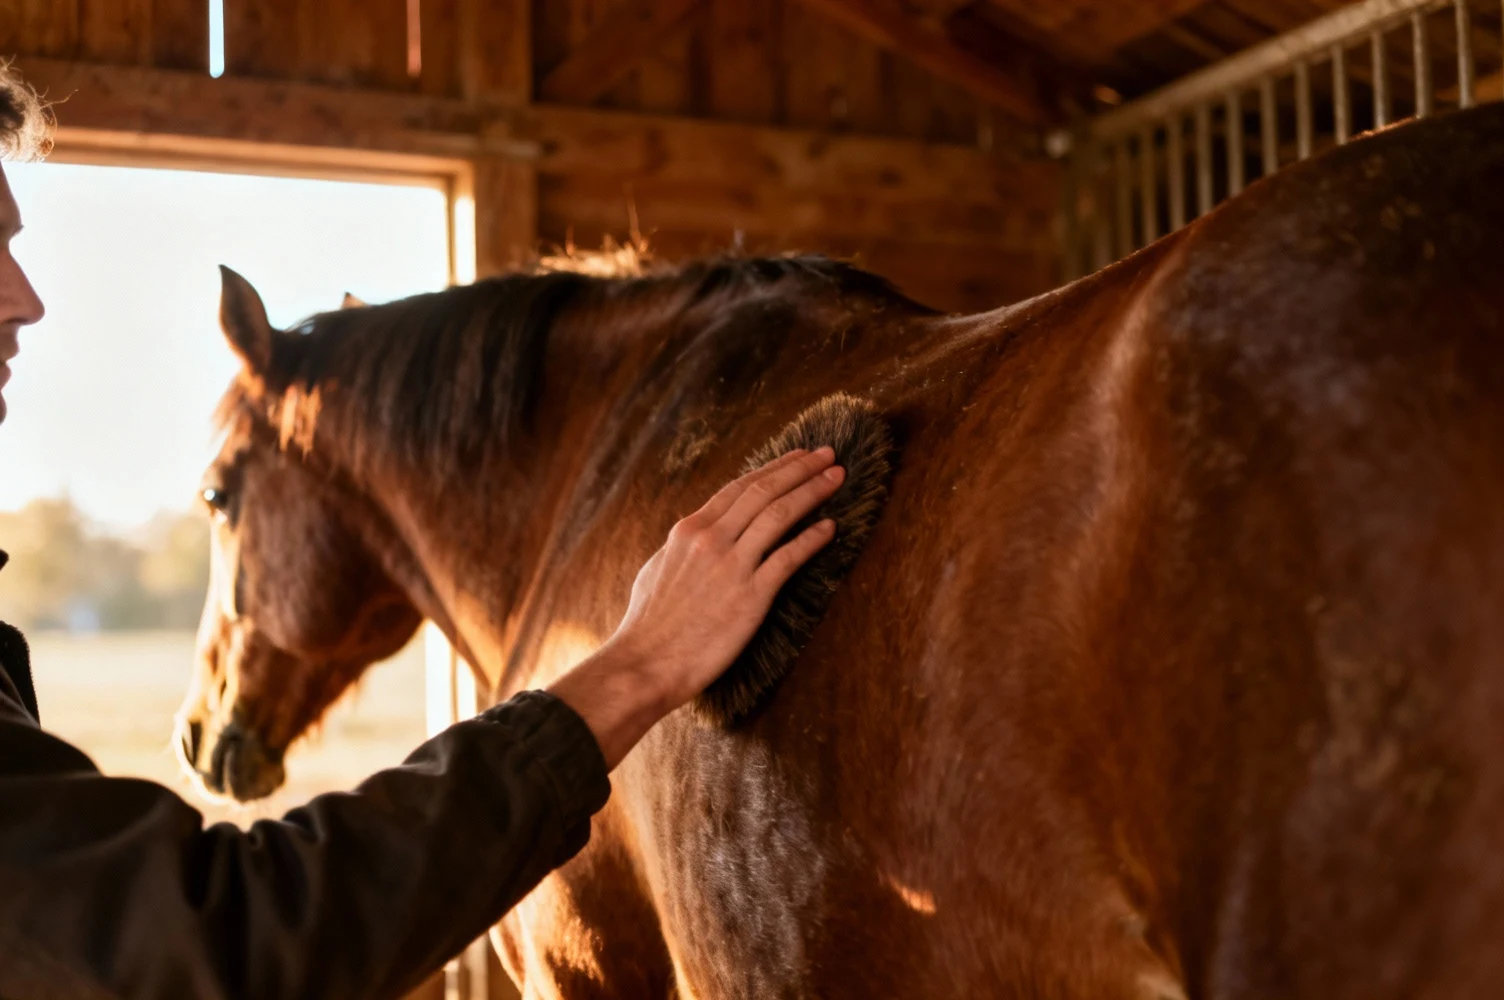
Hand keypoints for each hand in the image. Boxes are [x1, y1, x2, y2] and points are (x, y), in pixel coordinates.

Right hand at [549, 448, 844, 767]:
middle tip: (828, 453)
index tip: (797, 456)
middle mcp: (711, 539)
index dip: (773, 468)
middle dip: (800, 468)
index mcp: (689, 530)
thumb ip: (682, 549)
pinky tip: (831, 527)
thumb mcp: (657, 571)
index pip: (739, 487)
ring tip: (837, 476)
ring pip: (780, 514)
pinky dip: (812, 538)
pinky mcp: (750, 597)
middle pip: (764, 491)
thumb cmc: (648, 625)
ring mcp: (731, 566)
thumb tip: (694, 539)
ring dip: (813, 491)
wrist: (644, 663)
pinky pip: (789, 558)